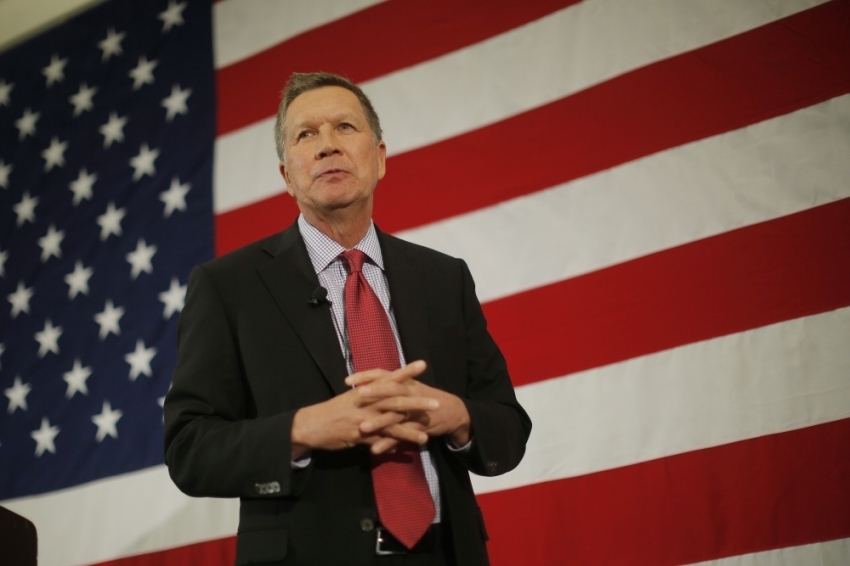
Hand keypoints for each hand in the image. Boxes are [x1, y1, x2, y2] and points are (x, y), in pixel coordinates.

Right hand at [290, 361, 436, 457]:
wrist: (311, 425)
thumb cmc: (331, 411)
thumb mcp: (350, 398)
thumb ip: (367, 395)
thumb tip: (382, 390)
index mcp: (364, 391)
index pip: (388, 378)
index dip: (406, 371)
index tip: (422, 364)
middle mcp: (366, 402)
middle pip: (396, 400)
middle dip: (417, 401)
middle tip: (437, 402)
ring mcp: (364, 419)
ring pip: (391, 422)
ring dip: (410, 428)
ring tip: (428, 432)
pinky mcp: (360, 436)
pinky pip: (380, 441)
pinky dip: (394, 445)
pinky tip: (407, 450)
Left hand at [346, 360, 471, 452]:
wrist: (451, 411)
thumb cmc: (424, 398)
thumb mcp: (409, 387)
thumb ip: (390, 385)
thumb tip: (364, 384)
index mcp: (405, 382)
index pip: (384, 374)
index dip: (366, 376)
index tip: (347, 380)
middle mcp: (410, 393)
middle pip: (392, 390)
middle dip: (375, 392)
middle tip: (357, 395)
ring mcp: (416, 411)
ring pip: (396, 415)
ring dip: (379, 422)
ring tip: (361, 428)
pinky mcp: (419, 428)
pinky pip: (402, 436)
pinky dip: (389, 443)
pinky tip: (375, 450)